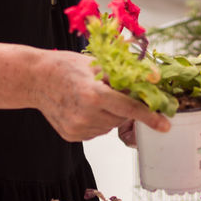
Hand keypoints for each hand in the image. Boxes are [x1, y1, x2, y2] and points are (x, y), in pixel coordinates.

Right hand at [33, 51, 170, 142]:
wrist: (35, 79)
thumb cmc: (65, 66)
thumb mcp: (96, 64)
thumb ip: (123, 76)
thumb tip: (149, 80)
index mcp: (94, 94)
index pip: (129, 108)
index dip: (150, 116)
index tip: (165, 125)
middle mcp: (86, 115)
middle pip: (121, 117)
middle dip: (123, 106)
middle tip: (111, 91)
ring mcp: (78, 128)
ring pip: (110, 126)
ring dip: (109, 114)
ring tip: (91, 98)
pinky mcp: (72, 136)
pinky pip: (96, 131)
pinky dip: (97, 121)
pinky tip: (82, 107)